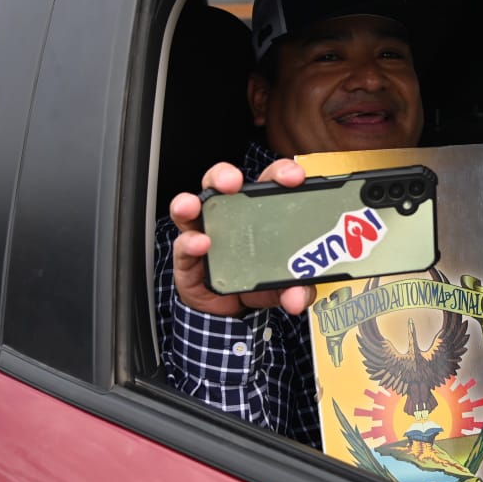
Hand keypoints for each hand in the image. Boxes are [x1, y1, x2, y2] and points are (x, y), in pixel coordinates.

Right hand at [169, 159, 316, 317]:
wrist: (229, 309)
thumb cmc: (255, 282)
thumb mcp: (282, 285)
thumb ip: (296, 289)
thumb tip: (298, 297)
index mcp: (259, 211)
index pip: (269, 181)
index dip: (281, 172)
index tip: (293, 177)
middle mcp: (228, 214)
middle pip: (223, 181)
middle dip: (225, 175)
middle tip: (233, 183)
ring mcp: (204, 231)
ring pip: (194, 205)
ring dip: (192, 201)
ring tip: (194, 205)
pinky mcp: (188, 255)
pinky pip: (184, 244)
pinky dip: (189, 243)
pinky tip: (199, 244)